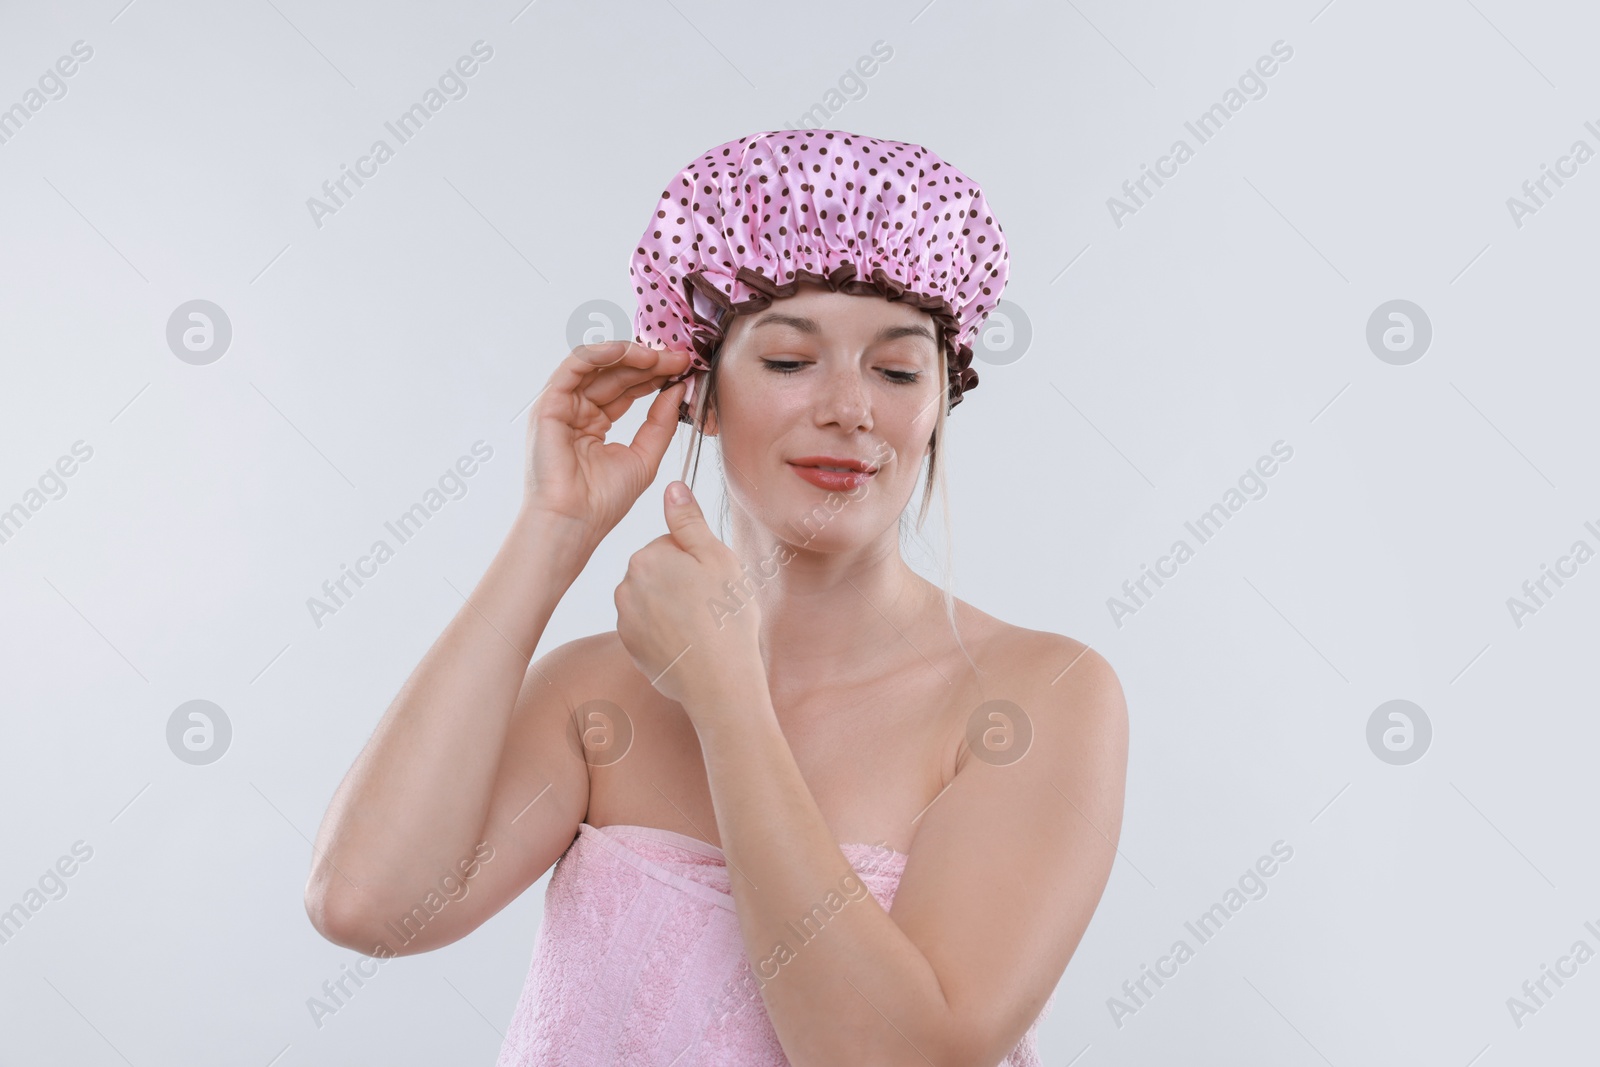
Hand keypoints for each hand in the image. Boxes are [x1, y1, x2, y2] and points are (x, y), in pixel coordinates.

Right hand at [521, 341, 693, 551]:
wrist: (575, 523)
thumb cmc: (602, 501)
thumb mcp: (644, 457)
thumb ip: (661, 423)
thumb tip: (677, 389)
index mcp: (595, 423)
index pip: (627, 388)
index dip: (655, 375)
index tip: (684, 369)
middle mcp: (577, 411)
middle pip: (615, 374)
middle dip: (648, 362)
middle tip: (678, 358)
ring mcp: (562, 406)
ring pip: (596, 366)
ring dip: (628, 355)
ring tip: (658, 356)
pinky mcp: (548, 405)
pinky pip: (573, 368)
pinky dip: (599, 354)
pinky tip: (626, 350)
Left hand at [614, 481, 764, 711]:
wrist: (719, 682)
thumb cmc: (725, 617)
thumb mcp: (717, 558)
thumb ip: (689, 521)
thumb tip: (672, 487)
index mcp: (646, 557)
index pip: (672, 544)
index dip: (699, 561)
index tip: (714, 582)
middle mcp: (626, 585)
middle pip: (660, 570)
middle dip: (683, 582)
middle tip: (711, 604)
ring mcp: (624, 618)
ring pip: (654, 598)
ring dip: (674, 606)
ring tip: (701, 626)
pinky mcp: (629, 645)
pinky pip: (649, 625)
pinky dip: (666, 631)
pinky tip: (689, 643)